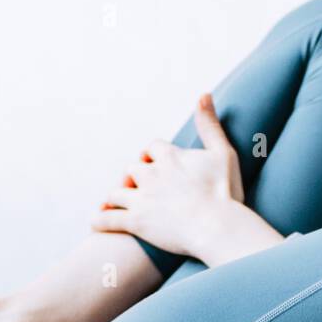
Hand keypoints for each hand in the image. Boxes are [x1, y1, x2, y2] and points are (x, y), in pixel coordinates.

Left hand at [92, 94, 281, 265]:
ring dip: (115, 197)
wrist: (218, 227)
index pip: (153, 148)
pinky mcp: (136, 222)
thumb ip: (210, 125)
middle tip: (138, 186)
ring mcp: (141, 199)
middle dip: (134, 176)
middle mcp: (151, 175)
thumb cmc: (225, 193)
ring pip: (116, 193)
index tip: (157, 163)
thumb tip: (203, 94)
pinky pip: (108, 219)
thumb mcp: (223, 153)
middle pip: (132, 169)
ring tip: (116, 204)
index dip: (154, 155)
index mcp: (170, 157)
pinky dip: (100, 221)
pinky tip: (96, 224)